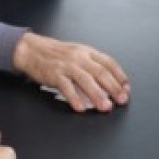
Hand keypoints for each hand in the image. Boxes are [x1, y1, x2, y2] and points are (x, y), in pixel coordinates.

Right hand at [12, 33, 130, 112]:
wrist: (32, 50)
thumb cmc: (56, 55)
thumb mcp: (77, 54)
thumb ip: (92, 65)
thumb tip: (109, 83)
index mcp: (87, 52)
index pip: (109, 63)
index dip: (120, 76)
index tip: (126, 89)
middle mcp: (79, 57)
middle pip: (100, 73)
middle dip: (113, 88)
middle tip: (121, 101)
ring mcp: (67, 66)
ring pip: (86, 80)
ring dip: (97, 95)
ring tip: (105, 107)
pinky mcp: (54, 74)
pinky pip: (66, 87)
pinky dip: (74, 98)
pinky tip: (80, 108)